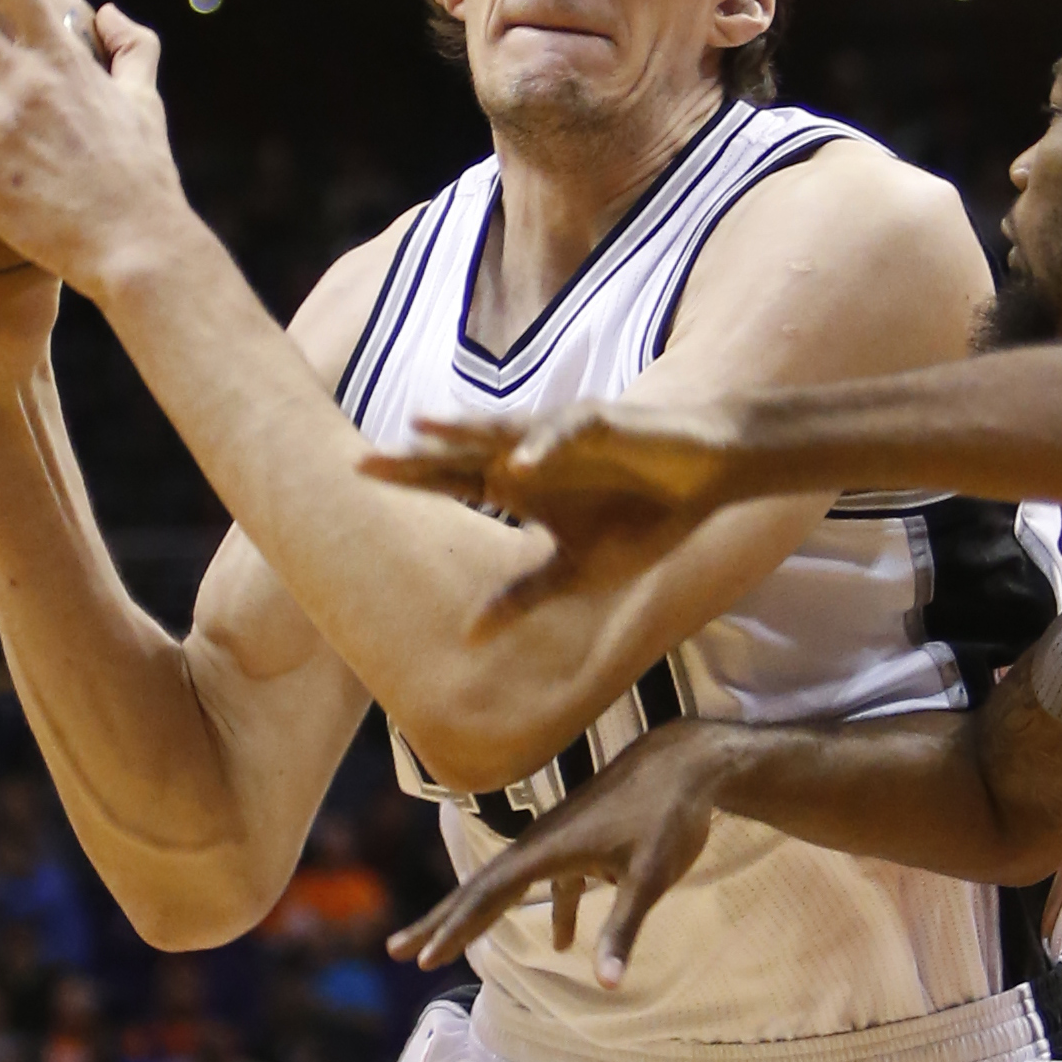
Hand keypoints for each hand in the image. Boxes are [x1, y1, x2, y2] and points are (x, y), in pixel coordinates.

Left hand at [359, 400, 741, 625]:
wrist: (705, 481)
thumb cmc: (642, 519)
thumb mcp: (576, 571)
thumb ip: (523, 596)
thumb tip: (466, 637)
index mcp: (520, 486)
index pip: (452, 480)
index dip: (410, 478)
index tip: (357, 476)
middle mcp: (531, 455)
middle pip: (464, 452)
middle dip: (417, 456)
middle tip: (362, 460)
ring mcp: (563, 436)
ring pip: (505, 429)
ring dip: (466, 431)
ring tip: (421, 429)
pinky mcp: (603, 424)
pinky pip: (567, 432)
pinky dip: (544, 447)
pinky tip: (519, 462)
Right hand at [386, 719, 735, 985]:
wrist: (688, 761)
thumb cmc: (670, 814)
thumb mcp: (650, 876)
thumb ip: (623, 930)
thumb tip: (608, 985)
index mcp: (548, 848)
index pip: (489, 893)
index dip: (455, 927)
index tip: (423, 958)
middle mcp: (542, 842)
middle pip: (480, 887)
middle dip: (440, 921)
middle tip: (397, 951)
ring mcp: (560, 841)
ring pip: (508, 884)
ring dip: (478, 916)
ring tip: (444, 950)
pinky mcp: (583, 842)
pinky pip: (551, 882)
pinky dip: (552, 910)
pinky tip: (562, 943)